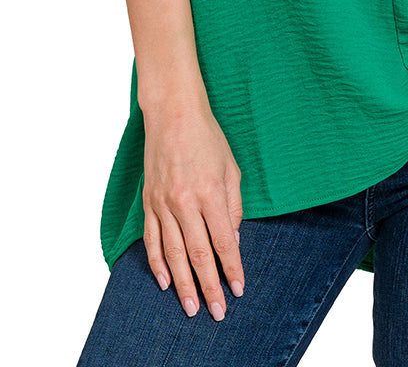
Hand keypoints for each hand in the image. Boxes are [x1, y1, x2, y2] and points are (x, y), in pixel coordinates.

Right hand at [141, 97, 244, 320]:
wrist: (172, 114)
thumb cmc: (207, 138)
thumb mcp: (231, 169)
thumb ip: (233, 207)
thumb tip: (232, 239)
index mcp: (209, 193)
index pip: (223, 241)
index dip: (232, 268)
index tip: (239, 289)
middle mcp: (184, 202)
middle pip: (198, 254)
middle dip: (209, 287)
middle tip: (217, 312)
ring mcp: (163, 204)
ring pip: (173, 254)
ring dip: (183, 284)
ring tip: (191, 307)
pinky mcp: (148, 202)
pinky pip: (151, 239)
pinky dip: (156, 263)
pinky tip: (164, 282)